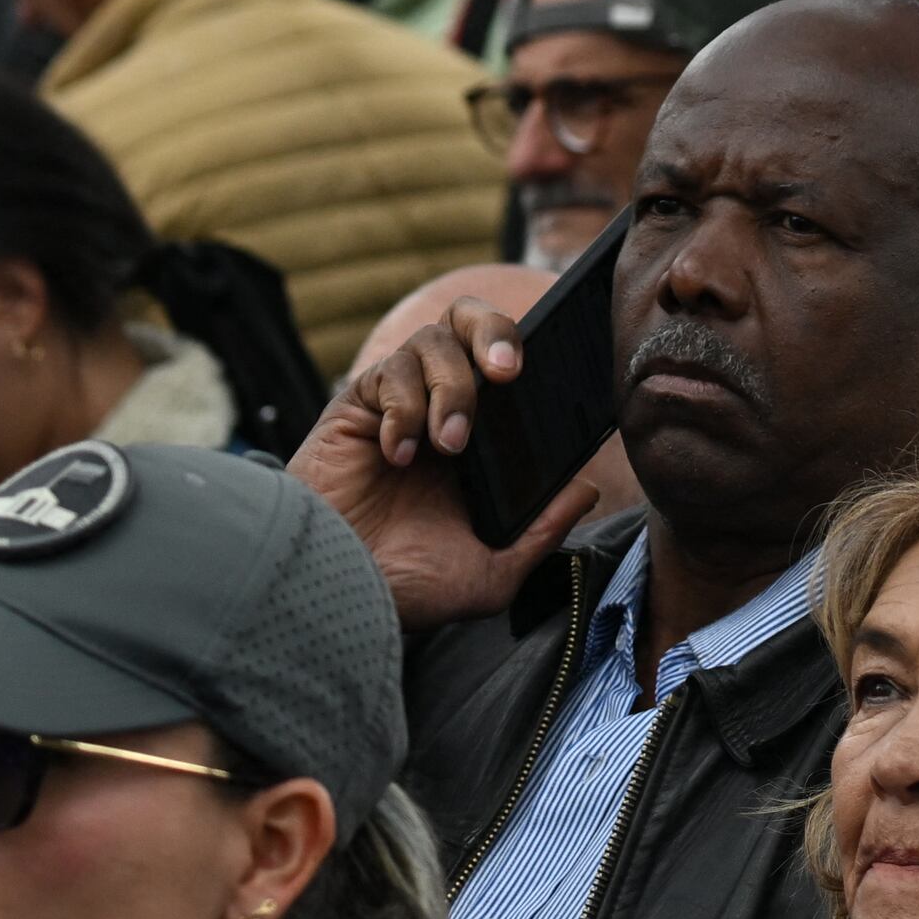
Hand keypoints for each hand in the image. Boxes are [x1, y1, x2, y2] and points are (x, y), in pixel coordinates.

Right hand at [290, 295, 592, 628]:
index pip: (507, 362)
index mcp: (477, 439)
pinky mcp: (354, 408)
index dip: (530, 351)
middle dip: (494, 332)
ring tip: (448, 445)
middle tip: (507, 373)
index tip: (547, 372)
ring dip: (450, 388)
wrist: (331, 599)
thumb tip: (587, 489)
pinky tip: (396, 455)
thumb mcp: (489, 573)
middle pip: (469, 319)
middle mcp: (438, 409)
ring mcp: (396, 403)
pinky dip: (402, 408)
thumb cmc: (405, 590)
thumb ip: (540, 532)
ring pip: (432, 341)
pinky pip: (387, 374)